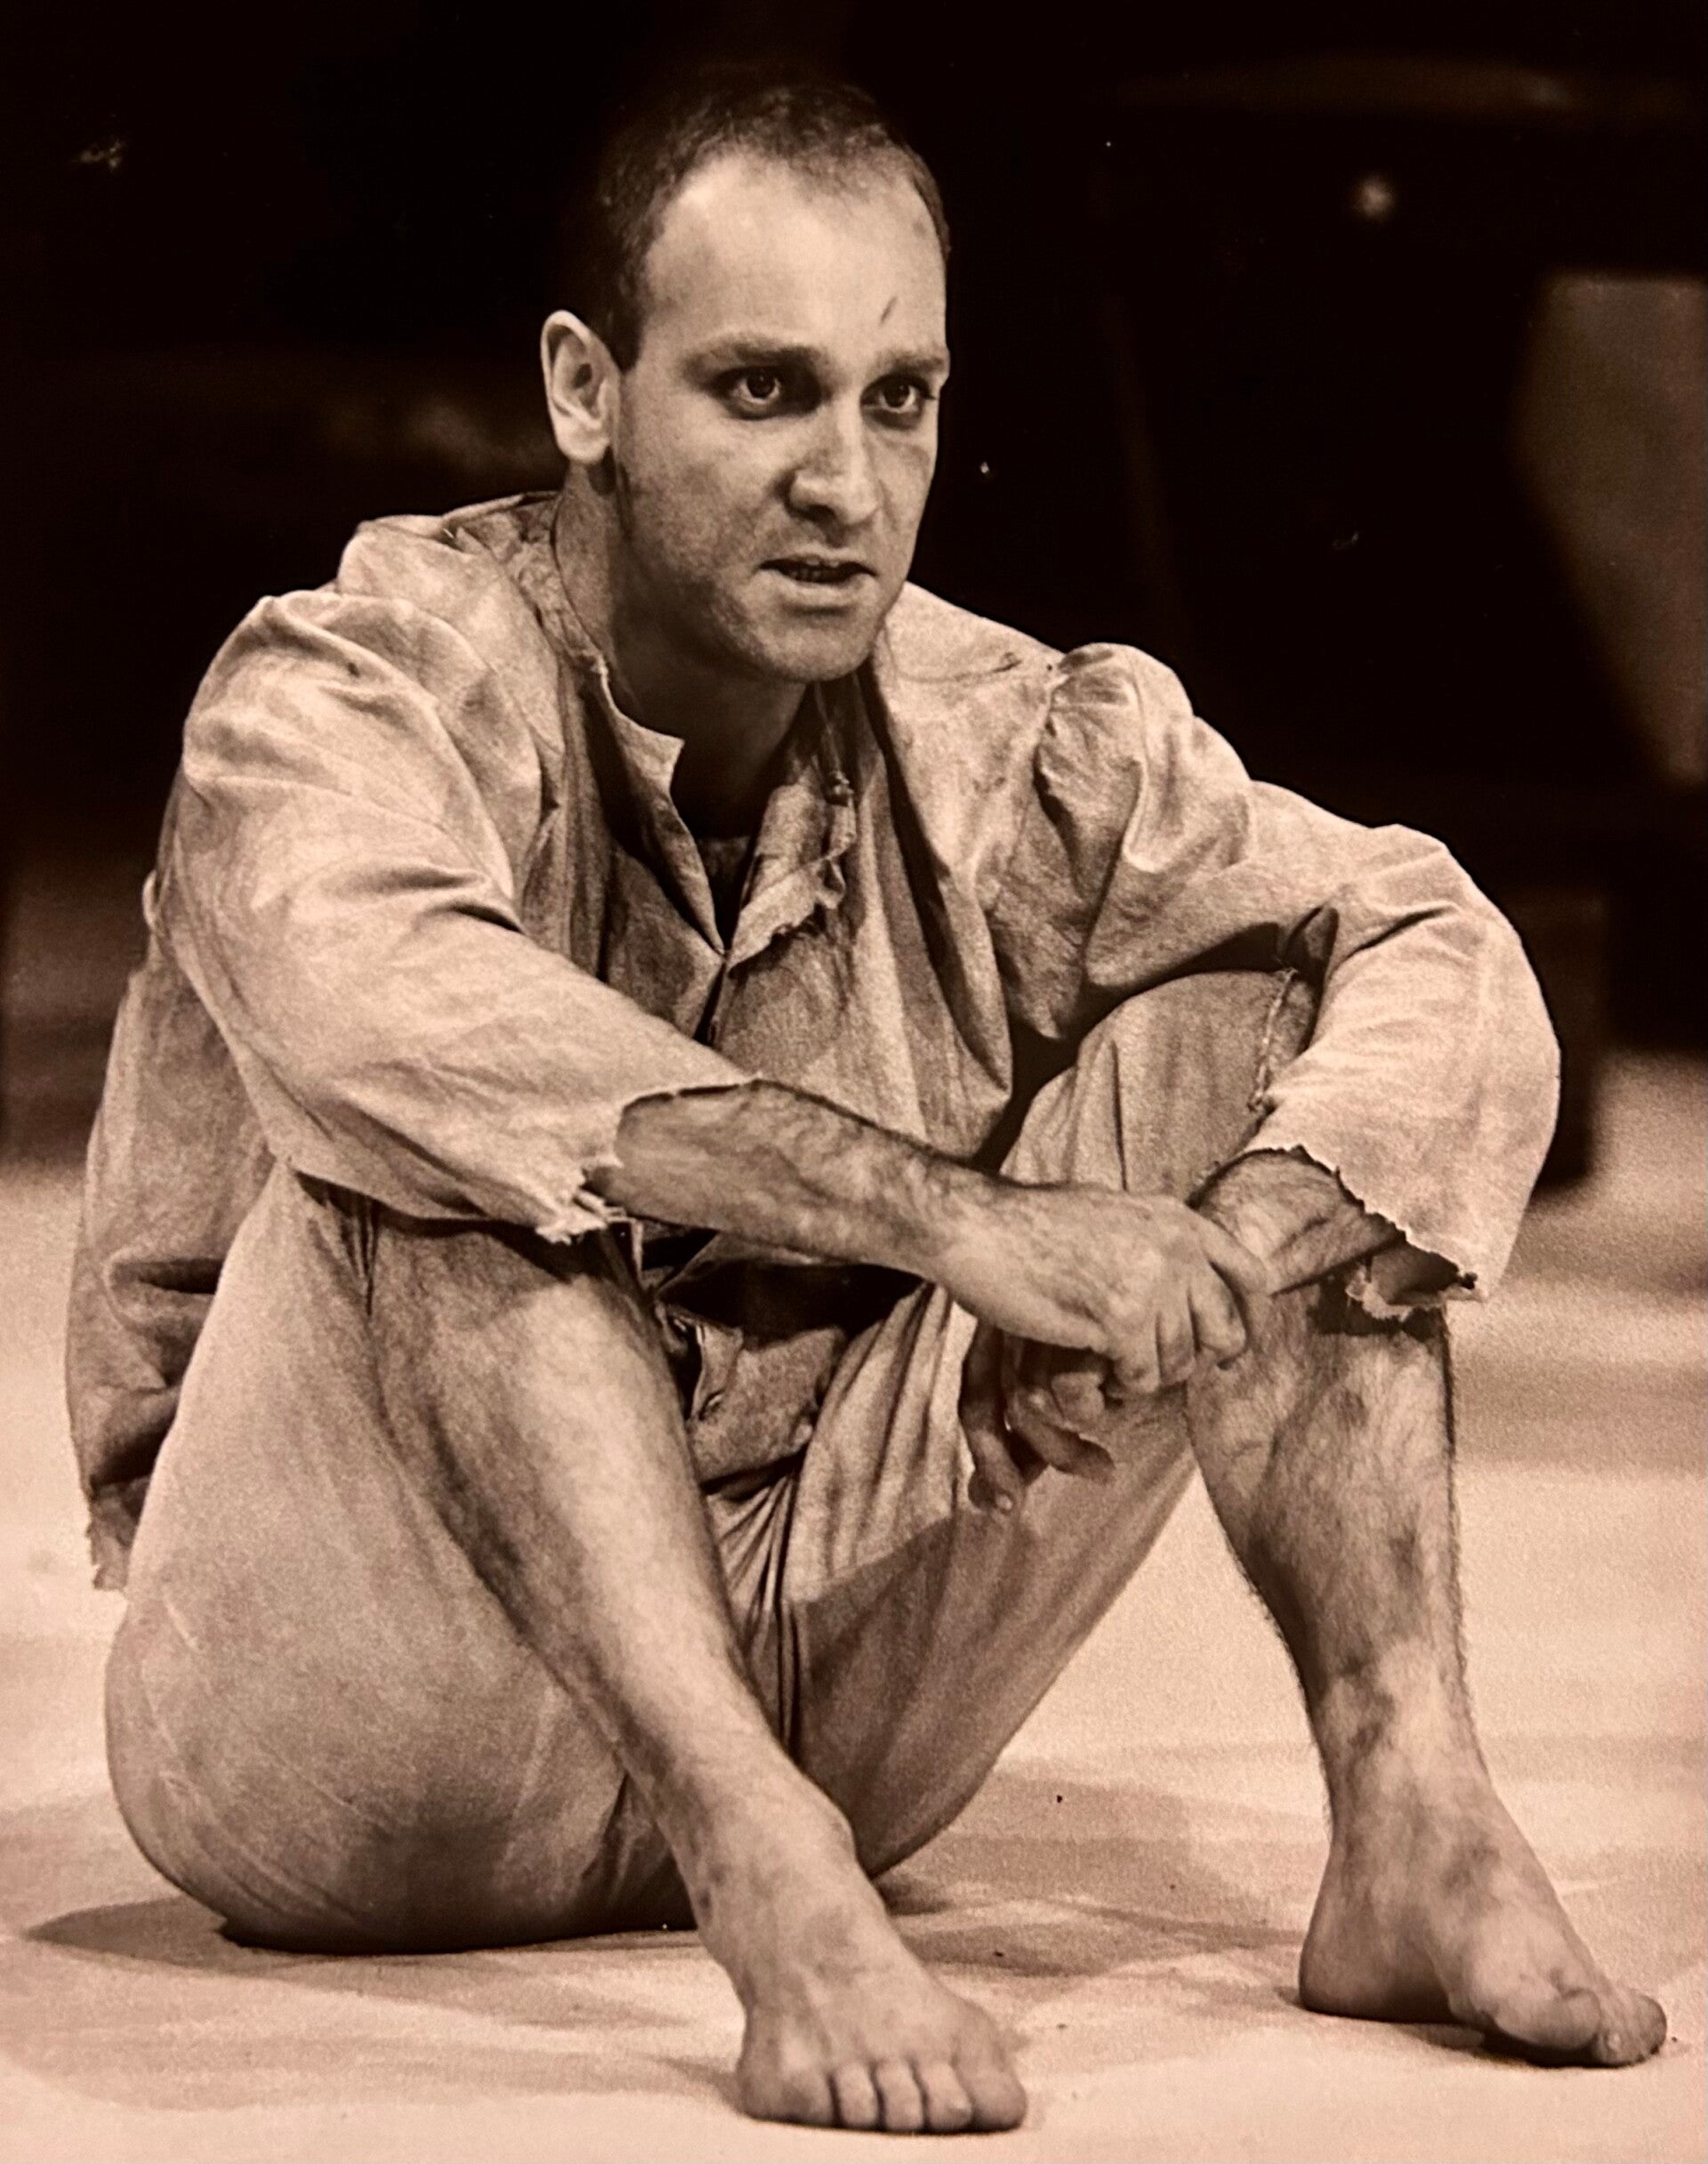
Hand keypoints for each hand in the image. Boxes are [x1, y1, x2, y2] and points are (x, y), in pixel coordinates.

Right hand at [942, 1184, 1270, 1510]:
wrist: (977, 1227)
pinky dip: (1118, 1385)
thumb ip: (1155, 1238)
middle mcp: (1175, 1247)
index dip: (1253, 1320)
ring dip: (1145, 1376)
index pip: (1250, 1274)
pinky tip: (1090, 1367)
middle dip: (1195, 1361)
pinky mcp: (1121, 1318)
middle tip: (1157, 1369)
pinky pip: (1143, 1377)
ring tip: (1108, 1364)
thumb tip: (1191, 1268)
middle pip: (1223, 1331)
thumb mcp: (1111, 1213)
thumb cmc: (1028, 1226)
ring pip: (1180, 1362)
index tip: (1235, 1352)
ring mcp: (1151, 1282)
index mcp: (1175, 1218)